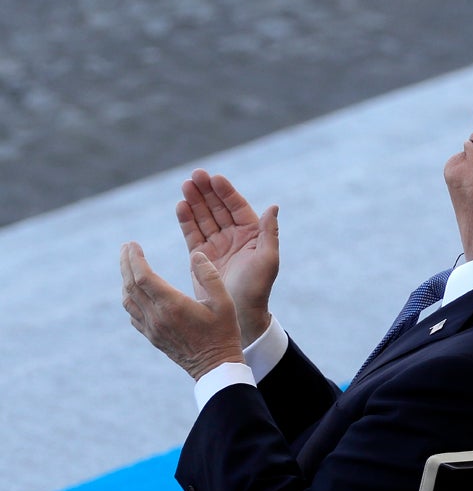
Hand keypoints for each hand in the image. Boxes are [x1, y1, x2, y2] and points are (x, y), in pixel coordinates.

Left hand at [121, 242, 244, 380]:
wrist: (215, 366)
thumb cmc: (224, 332)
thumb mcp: (224, 301)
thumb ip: (210, 276)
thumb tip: (196, 254)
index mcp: (172, 305)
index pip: (143, 276)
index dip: (135, 258)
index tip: (132, 244)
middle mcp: (157, 316)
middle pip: (131, 285)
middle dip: (126, 263)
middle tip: (125, 247)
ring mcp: (152, 328)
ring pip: (128, 300)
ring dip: (125, 280)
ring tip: (128, 265)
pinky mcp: (152, 337)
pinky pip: (133, 314)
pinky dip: (129, 298)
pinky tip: (135, 291)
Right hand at [177, 169, 279, 346]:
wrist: (239, 315)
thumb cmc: (257, 288)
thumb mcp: (267, 259)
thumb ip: (269, 233)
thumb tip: (273, 206)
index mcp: (252, 235)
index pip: (237, 207)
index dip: (226, 192)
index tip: (215, 178)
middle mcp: (234, 237)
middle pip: (218, 208)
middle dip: (207, 192)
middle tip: (194, 175)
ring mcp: (217, 245)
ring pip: (204, 218)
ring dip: (195, 202)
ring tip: (185, 186)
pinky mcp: (201, 256)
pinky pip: (193, 233)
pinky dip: (186, 220)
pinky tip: (180, 206)